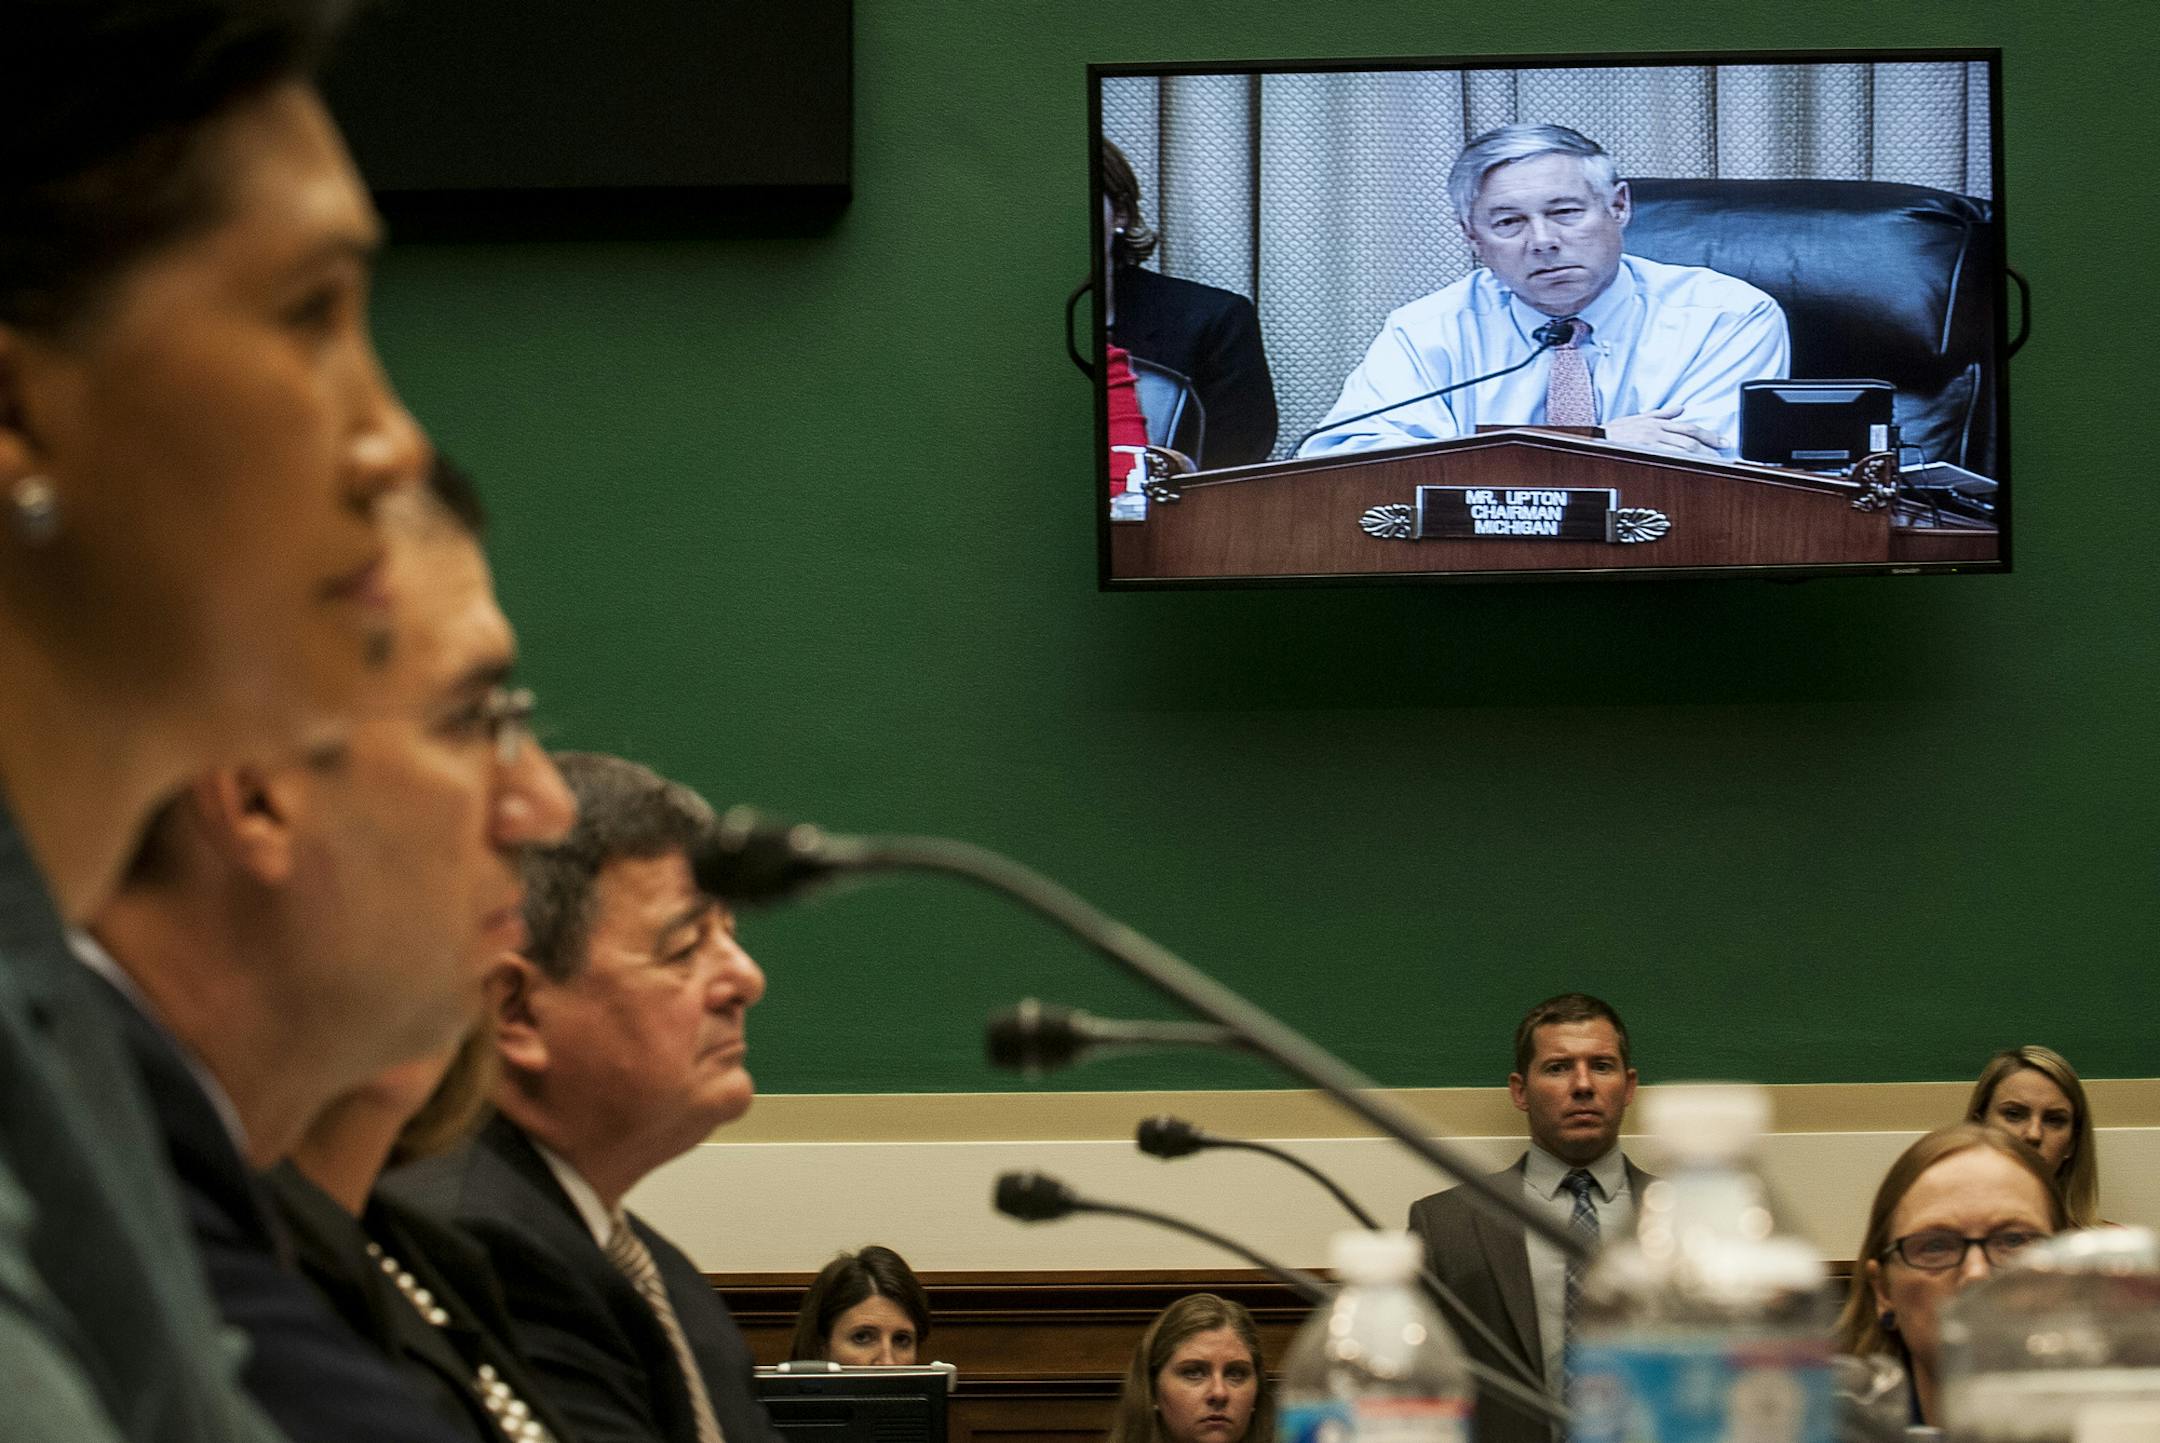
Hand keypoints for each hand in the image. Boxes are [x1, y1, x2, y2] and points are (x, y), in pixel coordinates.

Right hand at [1602, 406, 1724, 456]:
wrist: (1594, 440)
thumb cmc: (1613, 432)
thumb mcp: (1638, 418)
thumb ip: (1662, 414)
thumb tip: (1680, 408)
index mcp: (1657, 423)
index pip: (1688, 427)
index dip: (1708, 435)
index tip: (1723, 442)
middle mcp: (1656, 430)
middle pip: (1690, 437)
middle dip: (1710, 445)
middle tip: (1724, 453)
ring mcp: (1650, 442)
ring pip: (1682, 447)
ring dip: (1701, 454)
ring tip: (1714, 462)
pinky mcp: (1644, 451)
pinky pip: (1668, 456)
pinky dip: (1683, 460)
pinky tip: (1694, 466)